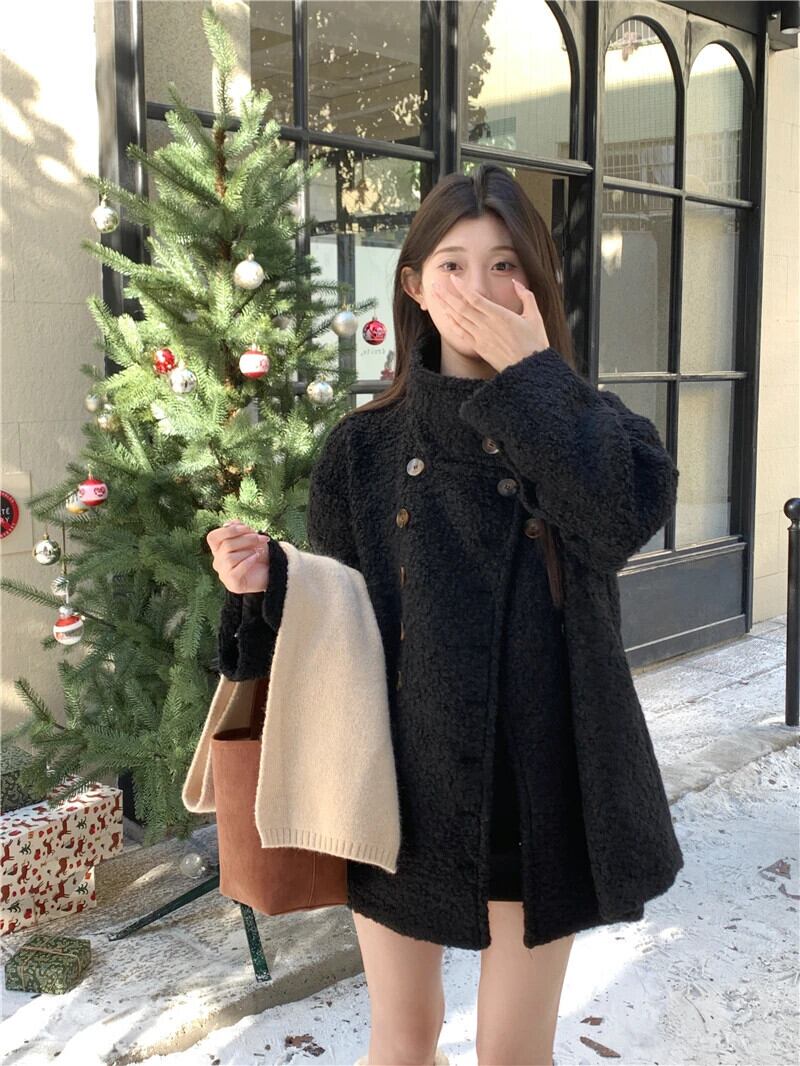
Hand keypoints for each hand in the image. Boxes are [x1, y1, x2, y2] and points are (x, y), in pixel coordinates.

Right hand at [206, 521, 270, 593]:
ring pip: (229, 558)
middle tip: (260, 538)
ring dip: (247, 551)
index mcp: (219, 549)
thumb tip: (230, 523)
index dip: (228, 530)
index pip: (213, 537)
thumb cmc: (259, 554)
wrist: (272, 571)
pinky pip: (236, 570)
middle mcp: (218, 562)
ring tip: (258, 551)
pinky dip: (248, 561)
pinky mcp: (233, 584)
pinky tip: (256, 558)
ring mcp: (224, 574)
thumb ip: (240, 529)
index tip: (246, 528)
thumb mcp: (251, 537)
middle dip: (245, 539)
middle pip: (225, 545)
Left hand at [432, 274, 550, 371]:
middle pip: (461, 307)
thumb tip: (516, 283)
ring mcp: (481, 338)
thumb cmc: (535, 343)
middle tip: (434, 285)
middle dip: (446, 295)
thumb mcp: (535, 317)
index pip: (475, 298)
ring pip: (459, 319)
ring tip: (435, 297)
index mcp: (500, 315)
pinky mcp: (479, 348)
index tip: (452, 278)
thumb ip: (526, 297)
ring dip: (445, 307)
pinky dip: (452, 324)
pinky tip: (446, 317)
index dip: (462, 288)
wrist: (529, 369)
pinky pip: (462, 334)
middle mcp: (486, 326)